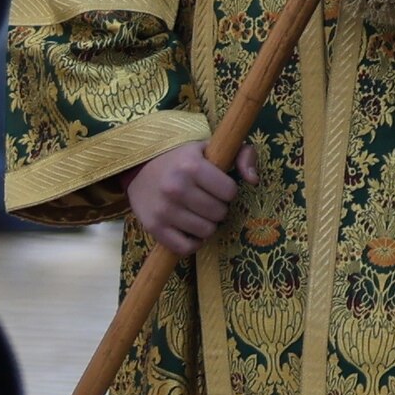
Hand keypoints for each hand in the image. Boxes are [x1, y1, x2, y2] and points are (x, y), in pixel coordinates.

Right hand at [128, 139, 259, 256]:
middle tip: (207, 200)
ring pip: (206, 231)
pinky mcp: (153, 227)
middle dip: (218, 207)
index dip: (228, 190)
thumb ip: (243, 155)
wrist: (140, 168)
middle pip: (219, 213)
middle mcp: (176, 188)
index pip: (229, 191)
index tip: (218, 186)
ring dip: (208, 224)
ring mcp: (163, 210)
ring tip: (199, 212)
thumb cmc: (182, 158)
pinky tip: (190, 229)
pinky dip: (193, 242)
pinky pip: (186, 247)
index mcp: (191, 166)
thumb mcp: (212, 148)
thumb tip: (254, 180)